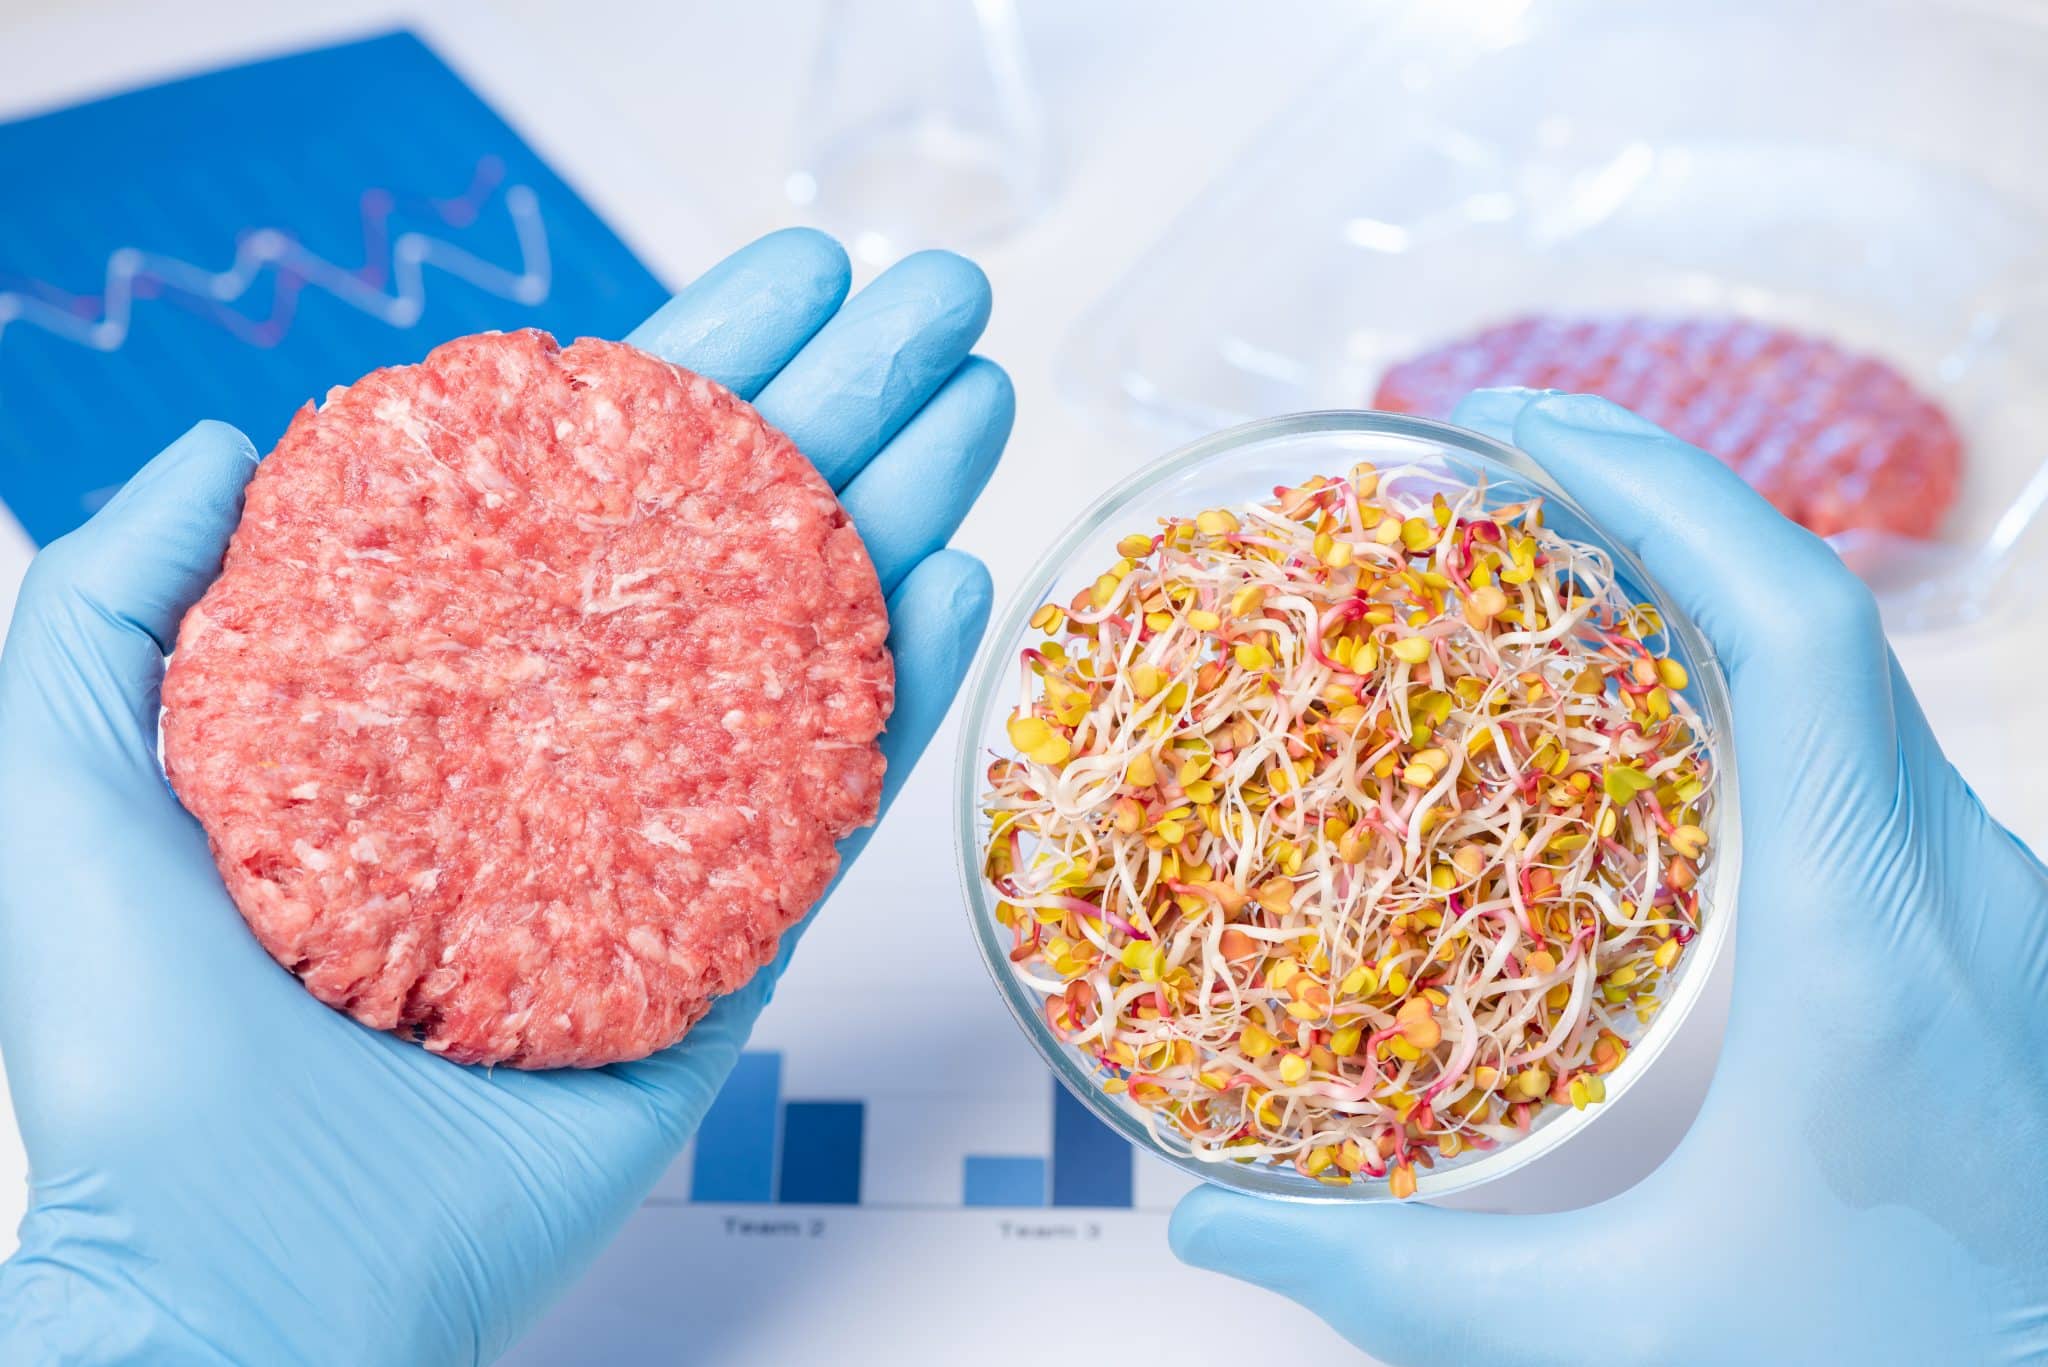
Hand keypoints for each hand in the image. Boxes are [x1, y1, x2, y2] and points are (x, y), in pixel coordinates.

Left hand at [0, 229, 1011, 1364]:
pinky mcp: (721, 956)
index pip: (581, 488)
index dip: (689, 369)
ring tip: (979, 395)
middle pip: (722, 540)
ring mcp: (655, 846)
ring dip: (897, 510)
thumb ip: (119, 592)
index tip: (789, 277)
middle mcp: (558, 746)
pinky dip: (904, 689)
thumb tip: (220, 435)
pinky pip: (829, 806)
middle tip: (936, 297)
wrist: (238, 1275)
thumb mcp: (66, 772)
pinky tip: (957, 574)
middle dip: (838, 406)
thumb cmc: (136, 1045)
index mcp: (432, 685)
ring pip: (800, 646)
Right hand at [1170, 390, 2047, 1365]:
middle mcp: (1968, 888)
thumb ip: (1407, 1278)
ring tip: (1552, 564)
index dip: (1660, 492)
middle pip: (1821, 619)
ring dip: (1711, 590)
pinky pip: (1872, 758)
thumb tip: (1211, 1229)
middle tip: (1492, 470)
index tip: (1517, 425)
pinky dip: (1759, 683)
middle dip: (1658, 508)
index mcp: (1882, 942)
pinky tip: (1664, 726)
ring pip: (1856, 684)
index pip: (1794, 626)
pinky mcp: (1995, 948)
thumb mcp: (1631, 1340)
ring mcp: (2000, 911)